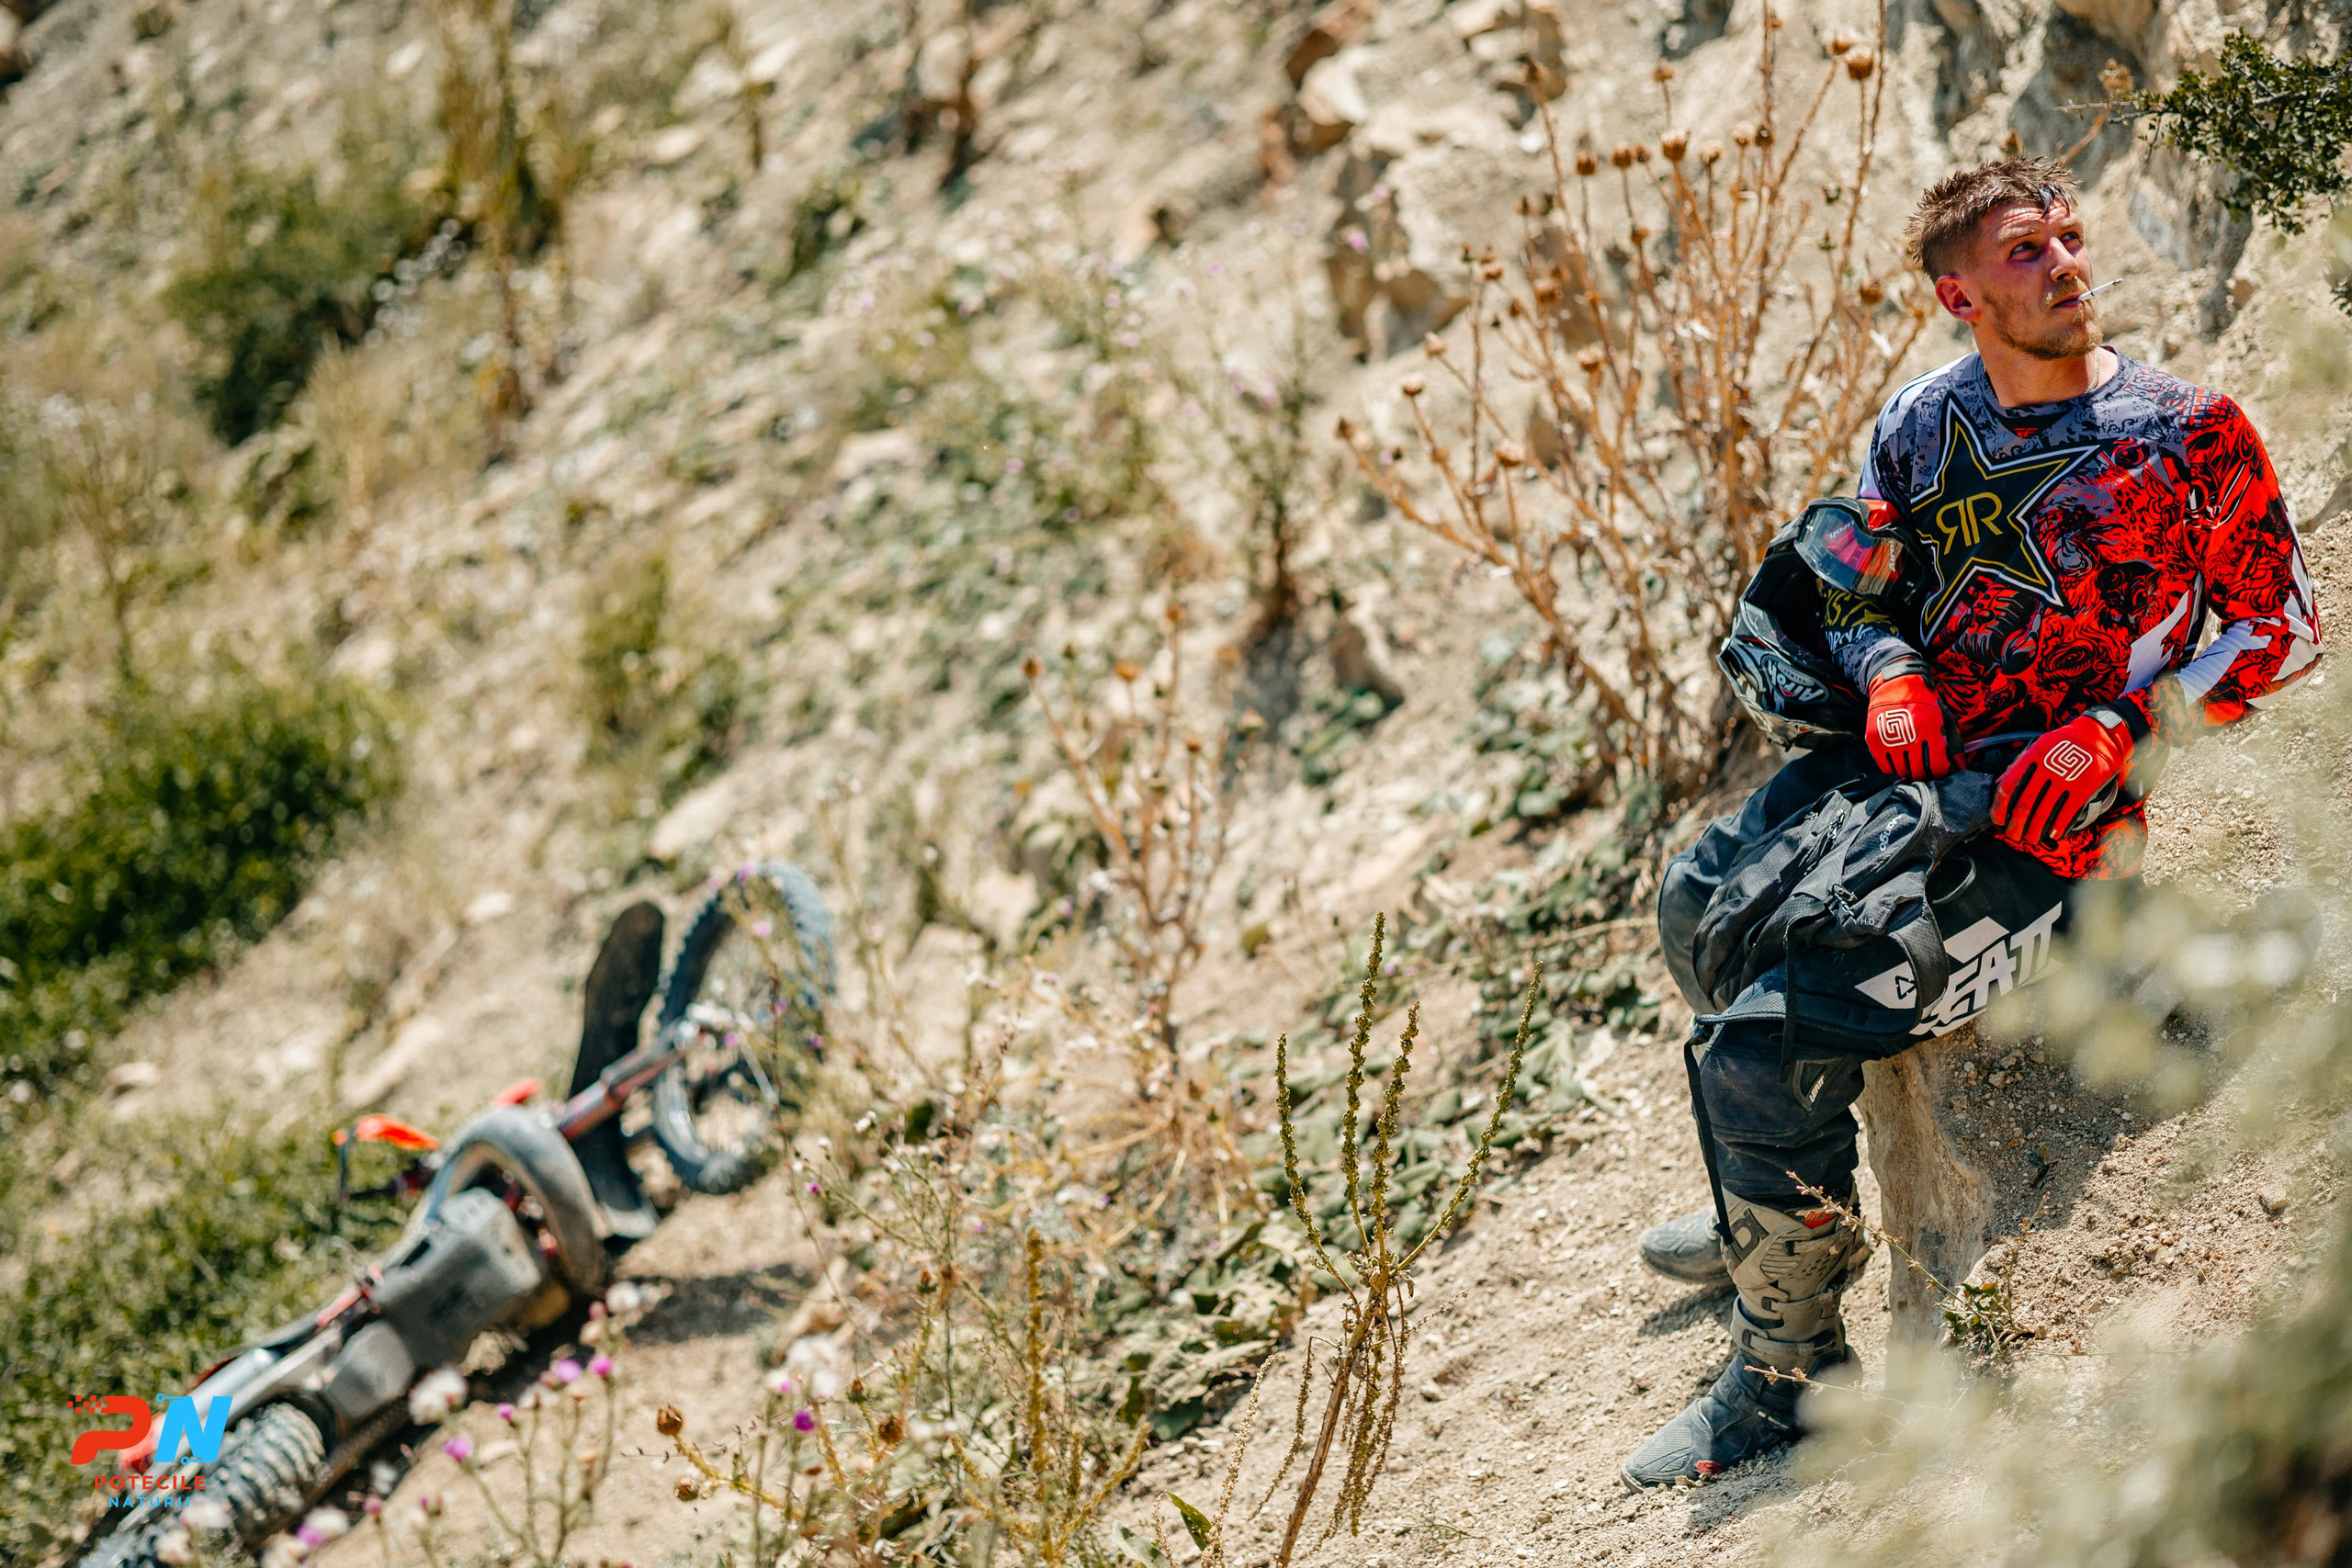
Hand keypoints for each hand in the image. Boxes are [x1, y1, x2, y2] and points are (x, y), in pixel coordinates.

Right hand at [1864, 673, 1955, 779]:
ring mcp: (1889, 740)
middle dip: (1925, 774)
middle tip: (1927, 770)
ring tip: (1912, 765)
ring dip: (1909, 772)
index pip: (1937, 766)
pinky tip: (1899, 762)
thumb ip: (1952, 743)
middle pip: (1919, 772)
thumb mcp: (1944, 717)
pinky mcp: (1874, 741)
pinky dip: (1893, 768)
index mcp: (1929, 730)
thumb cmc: (1923, 701)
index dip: (1941, 771)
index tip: (1941, 770)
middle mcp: (1908, 736)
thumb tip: (1958, 766)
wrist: (1895, 683)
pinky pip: (1885, 767)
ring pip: (1902, 772)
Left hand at [1993, 708, 2134, 850]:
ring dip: (2034, 830)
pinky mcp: (2084, 788)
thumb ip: (2019, 766)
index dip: (2000, 807)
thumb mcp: (2038, 746)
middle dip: (2016, 825)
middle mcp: (2046, 770)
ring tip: (2030, 839)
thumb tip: (1999, 785)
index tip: (1998, 820)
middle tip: (2013, 835)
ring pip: (2044, 813)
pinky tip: (2053, 835)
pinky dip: (2058, 827)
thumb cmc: (2064, 743)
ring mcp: (2066, 780)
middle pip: (2024, 805)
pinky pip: (2067, 813)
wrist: (2100, 735)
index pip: (2008, 787)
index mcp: (2032, 758)